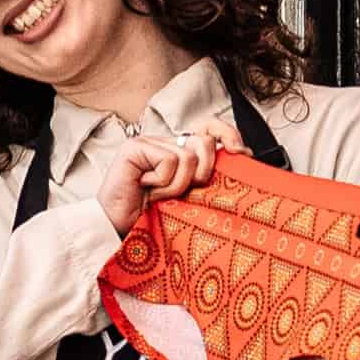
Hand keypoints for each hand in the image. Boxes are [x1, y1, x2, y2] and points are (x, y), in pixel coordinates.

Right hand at [94, 119, 244, 235]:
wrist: (117, 231)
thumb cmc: (151, 217)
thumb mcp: (188, 197)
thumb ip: (205, 176)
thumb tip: (241, 157)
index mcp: (178, 152)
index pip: (209, 129)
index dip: (227, 134)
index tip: (239, 152)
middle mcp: (164, 143)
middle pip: (204, 142)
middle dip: (202, 173)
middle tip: (182, 193)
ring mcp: (148, 143)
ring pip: (189, 157)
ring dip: (176, 186)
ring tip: (157, 195)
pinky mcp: (135, 147)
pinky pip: (169, 161)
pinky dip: (162, 183)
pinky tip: (145, 189)